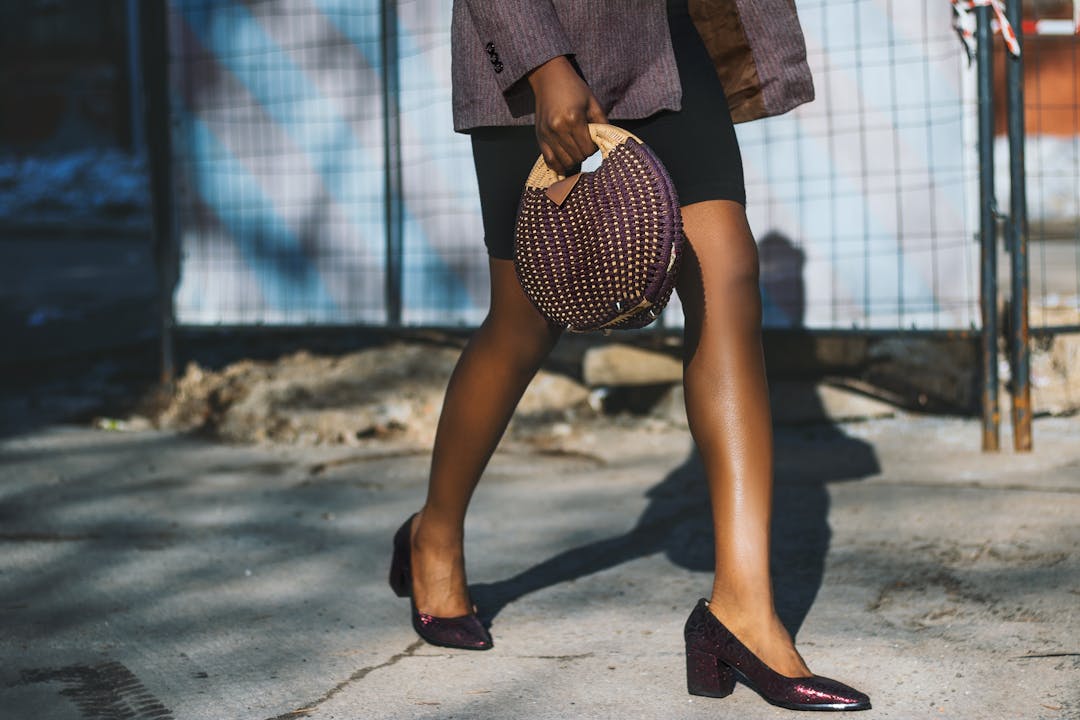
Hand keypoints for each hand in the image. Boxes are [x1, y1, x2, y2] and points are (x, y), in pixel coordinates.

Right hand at [527, 56, 607, 175]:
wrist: (549, 77)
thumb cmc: (574, 88)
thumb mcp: (593, 103)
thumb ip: (602, 123)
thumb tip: (610, 143)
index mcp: (573, 119)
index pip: (588, 149)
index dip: (594, 149)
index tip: (594, 143)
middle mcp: (558, 129)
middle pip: (577, 157)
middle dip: (584, 155)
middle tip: (586, 146)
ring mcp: (547, 134)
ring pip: (564, 162)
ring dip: (573, 161)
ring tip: (577, 152)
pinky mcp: (540, 137)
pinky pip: (549, 161)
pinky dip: (558, 165)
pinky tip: (565, 163)